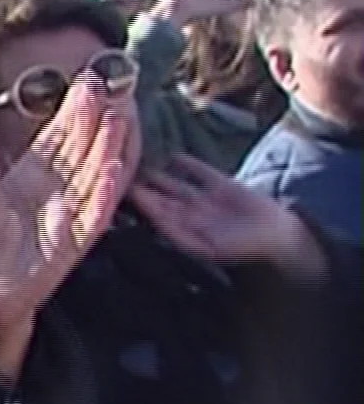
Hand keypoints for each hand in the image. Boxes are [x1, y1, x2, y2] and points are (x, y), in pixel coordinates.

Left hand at [0, 75, 135, 334]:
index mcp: (24, 185)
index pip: (55, 142)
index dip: (72, 113)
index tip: (86, 81)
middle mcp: (48, 200)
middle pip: (79, 154)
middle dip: (93, 121)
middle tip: (106, 84)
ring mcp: (60, 224)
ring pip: (91, 182)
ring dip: (107, 151)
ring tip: (118, 120)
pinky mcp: (64, 252)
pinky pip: (90, 223)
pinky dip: (102, 198)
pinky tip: (114, 173)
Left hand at [131, 155, 328, 283]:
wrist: (279, 235)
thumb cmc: (245, 247)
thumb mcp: (212, 247)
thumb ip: (187, 238)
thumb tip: (162, 230)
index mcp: (186, 231)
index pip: (159, 216)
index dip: (144, 204)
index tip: (129, 191)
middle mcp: (191, 216)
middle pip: (162, 200)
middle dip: (145, 188)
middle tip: (125, 172)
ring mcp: (205, 201)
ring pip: (177, 186)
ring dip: (160, 176)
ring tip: (143, 163)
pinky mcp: (223, 187)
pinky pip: (201, 174)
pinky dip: (189, 165)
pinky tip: (175, 157)